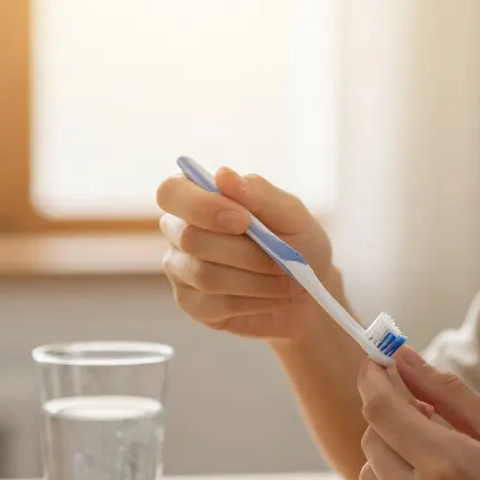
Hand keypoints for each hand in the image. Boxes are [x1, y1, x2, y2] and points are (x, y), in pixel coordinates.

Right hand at [156, 167, 335, 340]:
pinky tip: (277, 297)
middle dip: (245, 252)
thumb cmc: (296, 243)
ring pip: (205, 276)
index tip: (243, 220)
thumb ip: (260, 193)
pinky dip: (256, 300)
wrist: (308, 292)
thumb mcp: (291, 215)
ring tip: (289, 280)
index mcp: (196, 196)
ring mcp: (180, 269)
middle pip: (190, 239)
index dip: (201, 206)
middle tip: (286, 260)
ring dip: (257, 280)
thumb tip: (223, 175)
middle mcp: (178, 230)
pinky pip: (216, 304)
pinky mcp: (191, 304)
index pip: (171, 192)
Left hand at [356, 347, 479, 479]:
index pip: (381, 410)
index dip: (372, 379)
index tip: (376, 361)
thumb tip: (405, 358)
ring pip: (372, 477)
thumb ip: (450, 394)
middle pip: (371, 441)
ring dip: (391, 456)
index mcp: (447, 465)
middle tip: (425, 410)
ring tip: (439, 455)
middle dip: (389, 417)